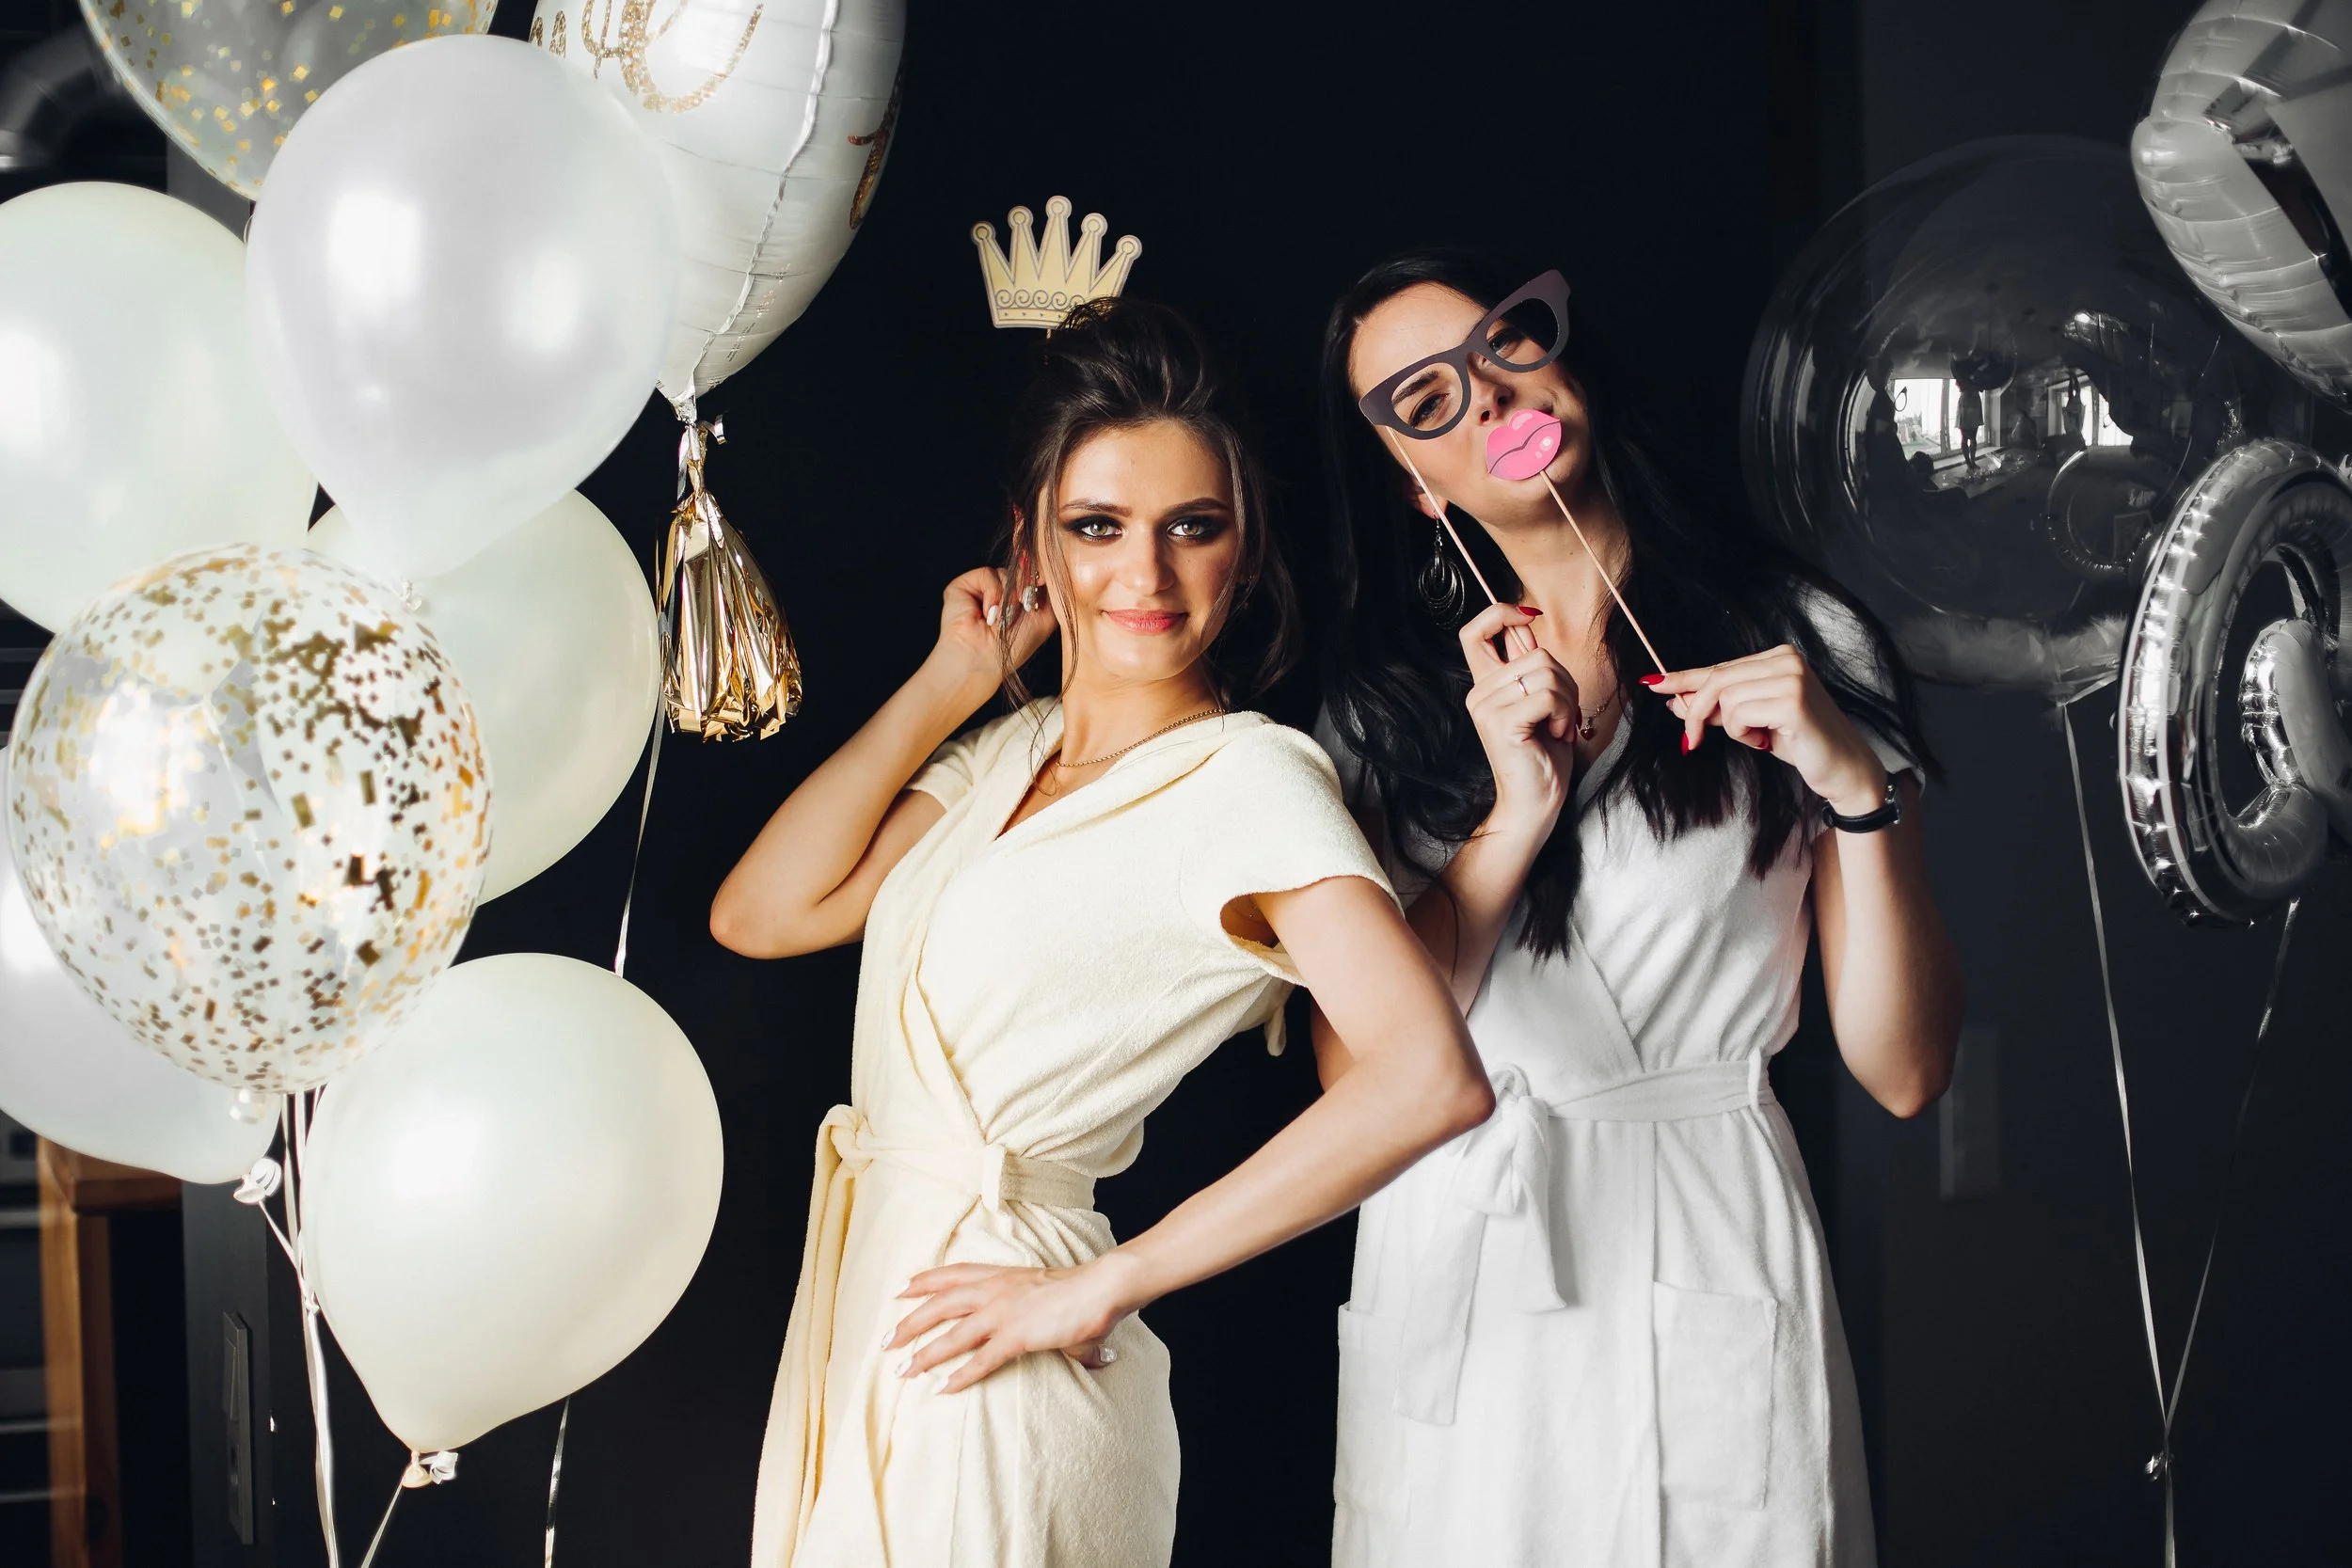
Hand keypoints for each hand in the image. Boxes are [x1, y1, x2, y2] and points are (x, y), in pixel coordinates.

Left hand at [888, 1255, 1136, 1393]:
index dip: (926, 1280)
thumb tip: (1095, 1353)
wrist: (1102, 1286)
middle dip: (911, 1322)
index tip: (902, 1288)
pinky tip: (943, 1389)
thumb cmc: (1087, 1291)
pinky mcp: (1017, 1336)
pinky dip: (960, 1376)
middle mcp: (996, 1290)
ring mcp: (1004, 1313)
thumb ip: (1058, 1320)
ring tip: (903, 1371)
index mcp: (1003, 1276)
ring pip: (952, 1334)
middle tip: (887, 1340)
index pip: (955, 1274)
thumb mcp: (1056, 1297)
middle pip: (941, 1304)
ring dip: (925, 1354)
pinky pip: (981, 1360)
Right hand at [926, 566, 1055, 695]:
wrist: (983, 658)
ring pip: (1005, 572)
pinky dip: (992, 593)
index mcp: (1018, 599)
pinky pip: (987, 573)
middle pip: (1020, 570)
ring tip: (1003, 620)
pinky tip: (988, 614)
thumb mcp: (1045, 617)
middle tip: (1023, 608)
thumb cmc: (1014, 646)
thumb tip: (1047, 564)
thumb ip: (1050, 590)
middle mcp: (1000, 591)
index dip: (1038, 575)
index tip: (1042, 580)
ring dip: (1009, 597)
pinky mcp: (963, 585)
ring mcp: (981, 588)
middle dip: (1025, 587)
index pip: (1031, 574)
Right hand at [1457, 602, 1579, 835]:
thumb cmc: (1543, 756)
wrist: (1536, 803)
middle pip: (1535, 652)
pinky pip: (1548, 695)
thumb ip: (1533, 669)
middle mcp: (1478, 693)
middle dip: (1565, 681)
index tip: (1529, 617)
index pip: (1474, 631)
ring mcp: (1486, 707)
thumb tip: (1530, 628)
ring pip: (1546, 672)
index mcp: (1484, 685)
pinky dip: (1564, 714)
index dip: (1501, 613)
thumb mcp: (1541, 703)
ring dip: (1568, 701)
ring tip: (1559, 727)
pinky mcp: (1501, 722)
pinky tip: (1557, 734)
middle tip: (1563, 714)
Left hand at [1645, 644, 1886, 813]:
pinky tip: (1767, 740)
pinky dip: (1744, 734)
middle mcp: (1786, 659)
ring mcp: (1791, 676)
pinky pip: (1739, 715)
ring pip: (1725, 699)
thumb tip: (1676, 700)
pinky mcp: (1792, 700)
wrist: (1841, 768)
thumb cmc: (1800, 743)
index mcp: (1778, 657)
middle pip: (1717, 680)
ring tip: (1759, 738)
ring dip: (1732, 728)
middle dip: (1696, 712)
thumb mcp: (1751, 723)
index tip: (1654, 683)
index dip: (1684, 678)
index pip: (1720, 667)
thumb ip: (1718, 709)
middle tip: (1692, 741)